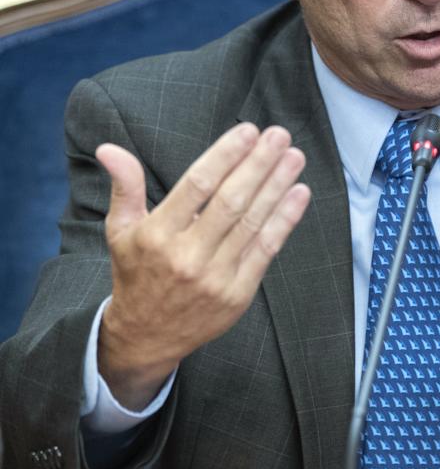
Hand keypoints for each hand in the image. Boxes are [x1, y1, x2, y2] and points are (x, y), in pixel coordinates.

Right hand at [95, 123, 310, 409]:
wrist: (146, 337)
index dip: (225, 156)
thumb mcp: (121, 231)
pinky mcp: (238, 294)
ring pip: (252, 222)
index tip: (248, 131)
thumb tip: (110, 148)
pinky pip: (266, 249)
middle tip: (280, 135)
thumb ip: (125, 187)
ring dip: (278, 186)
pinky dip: (285, 219)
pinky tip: (299, 193)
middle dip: (259, 164)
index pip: (197, 186)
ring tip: (295, 157)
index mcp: (157, 235)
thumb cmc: (138, 273)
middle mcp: (187, 256)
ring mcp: (215, 277)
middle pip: (230, 201)